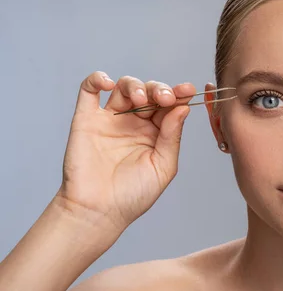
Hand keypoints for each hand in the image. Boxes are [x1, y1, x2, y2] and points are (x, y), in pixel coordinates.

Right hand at [55, 71, 194, 233]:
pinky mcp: (86, 119)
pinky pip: (89, 90)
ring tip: (141, 99)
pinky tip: (109, 84)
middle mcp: (135, 123)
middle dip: (160, 89)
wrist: (99, 211)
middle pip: (149, 92)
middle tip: (165, 98)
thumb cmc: (133, 195)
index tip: (188, 90)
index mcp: (157, 133)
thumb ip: (172, 136)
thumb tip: (183, 108)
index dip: (179, 94)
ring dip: (135, 85)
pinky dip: (97, 79)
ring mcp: (111, 119)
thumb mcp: (163, 166)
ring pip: (124, 87)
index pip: (169, 106)